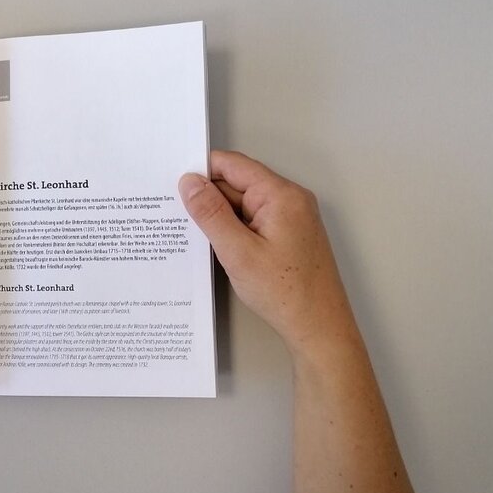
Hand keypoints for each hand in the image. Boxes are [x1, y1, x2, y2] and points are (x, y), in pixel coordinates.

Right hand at [178, 150, 357, 359]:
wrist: (319, 328)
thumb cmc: (285, 292)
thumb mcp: (237, 251)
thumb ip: (210, 213)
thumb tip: (189, 182)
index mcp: (281, 195)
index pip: (233, 165)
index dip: (202, 171)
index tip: (174, 184)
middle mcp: (290, 200)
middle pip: (237, 183)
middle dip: (208, 196)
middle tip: (175, 213)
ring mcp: (290, 217)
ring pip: (243, 204)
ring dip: (219, 216)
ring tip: (194, 234)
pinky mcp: (288, 234)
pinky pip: (253, 220)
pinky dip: (233, 228)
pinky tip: (218, 245)